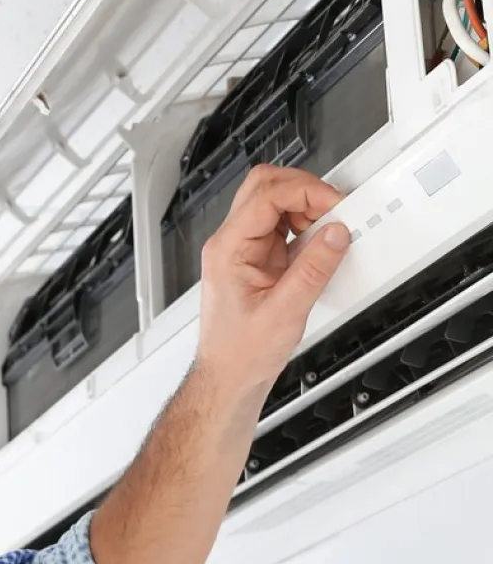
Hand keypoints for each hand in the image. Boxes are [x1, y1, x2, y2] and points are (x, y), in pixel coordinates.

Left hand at [195, 164, 350, 395]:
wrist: (229, 376)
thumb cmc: (241, 353)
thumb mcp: (285, 313)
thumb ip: (313, 270)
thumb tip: (336, 234)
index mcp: (227, 250)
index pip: (265, 195)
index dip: (305, 192)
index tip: (334, 206)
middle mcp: (230, 245)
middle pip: (264, 187)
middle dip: (304, 190)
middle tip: (333, 211)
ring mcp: (242, 251)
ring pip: (273, 204)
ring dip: (305, 208)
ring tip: (328, 232)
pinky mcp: (256, 261)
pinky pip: (281, 228)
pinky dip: (304, 228)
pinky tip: (318, 245)